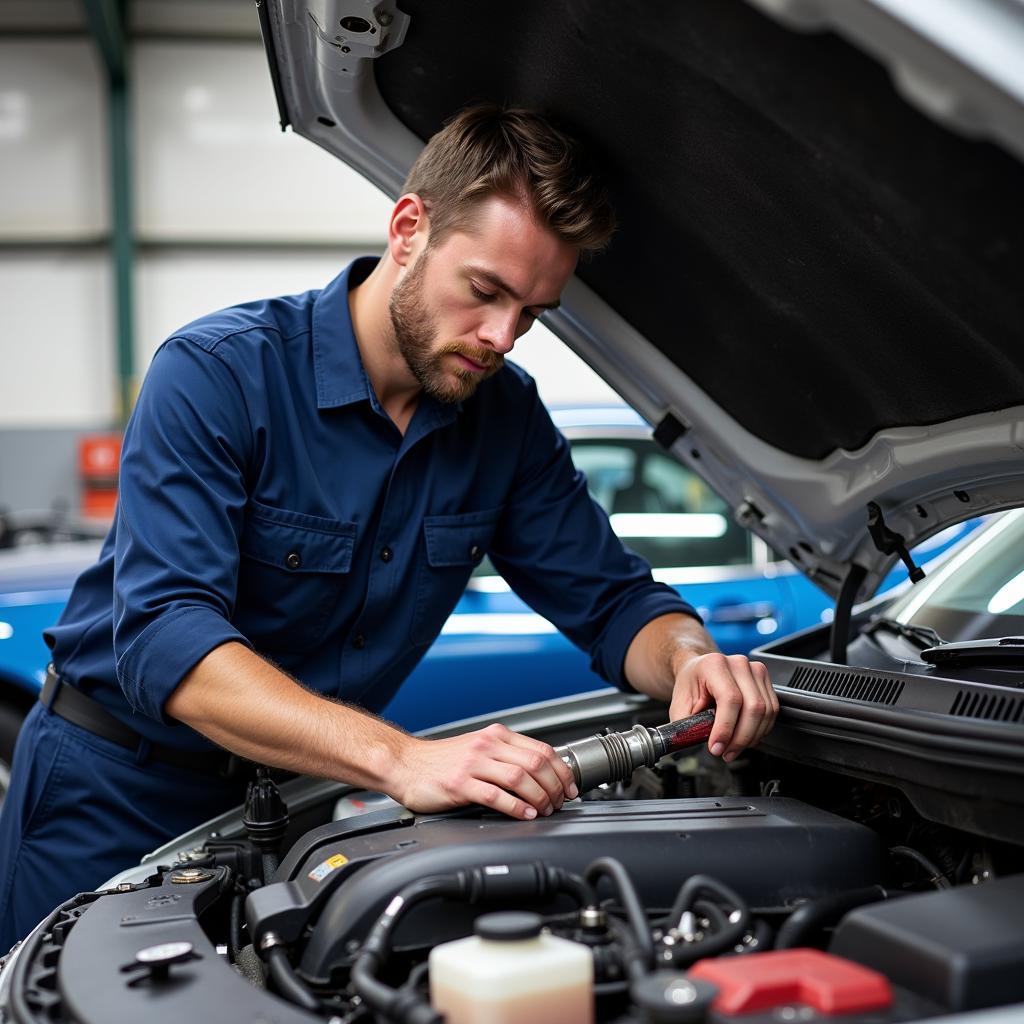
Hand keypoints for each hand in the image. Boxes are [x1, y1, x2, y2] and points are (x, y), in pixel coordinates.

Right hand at [388, 722, 578, 819]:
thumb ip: (506, 757)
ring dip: (539, 797)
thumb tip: (540, 775)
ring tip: (545, 810)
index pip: (541, 749)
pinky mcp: (460, 783)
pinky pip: (495, 795)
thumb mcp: (478, 749)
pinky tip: (524, 814)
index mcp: (496, 735)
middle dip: (554, 786)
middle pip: (535, 763)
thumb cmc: (441, 761)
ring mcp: (473, 763)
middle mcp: (487, 745)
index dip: (561, 770)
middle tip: (559, 803)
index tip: (570, 787)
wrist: (405, 764)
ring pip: (520, 777)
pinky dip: (515, 806)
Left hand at [668, 652, 777, 762]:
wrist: (698, 671)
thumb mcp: (679, 706)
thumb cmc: (690, 687)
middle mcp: (738, 664)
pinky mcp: (765, 680)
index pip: (730, 698)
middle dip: (741, 738)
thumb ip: (687, 727)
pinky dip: (761, 729)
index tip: (717, 748)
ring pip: (766, 711)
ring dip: (752, 737)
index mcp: (714, 665)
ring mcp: (755, 670)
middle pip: (753, 707)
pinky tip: (746, 736)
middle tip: (726, 753)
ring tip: (734, 747)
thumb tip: (697, 745)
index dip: (725, 728)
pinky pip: (772, 710)